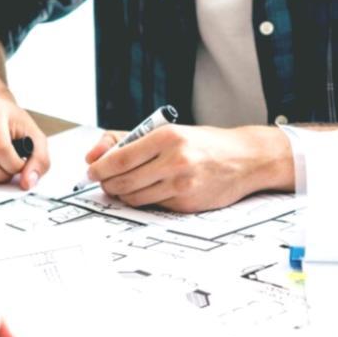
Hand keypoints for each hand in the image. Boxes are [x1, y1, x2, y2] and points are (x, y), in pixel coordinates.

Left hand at [84, 124, 291, 212]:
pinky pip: (154, 205)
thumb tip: (94, 155)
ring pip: (135, 197)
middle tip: (104, 181)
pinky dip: (145, 200)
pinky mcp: (187, 203)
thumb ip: (130, 140)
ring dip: (122, 194)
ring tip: (124, 186)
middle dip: (107, 183)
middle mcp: (175, 160)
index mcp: (167, 136)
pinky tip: (150, 191)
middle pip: (123, 181)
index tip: (92, 170)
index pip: (119, 158)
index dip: (99, 168)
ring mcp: (182, 184)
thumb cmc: (205, 143)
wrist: (245, 159)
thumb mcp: (170, 131)